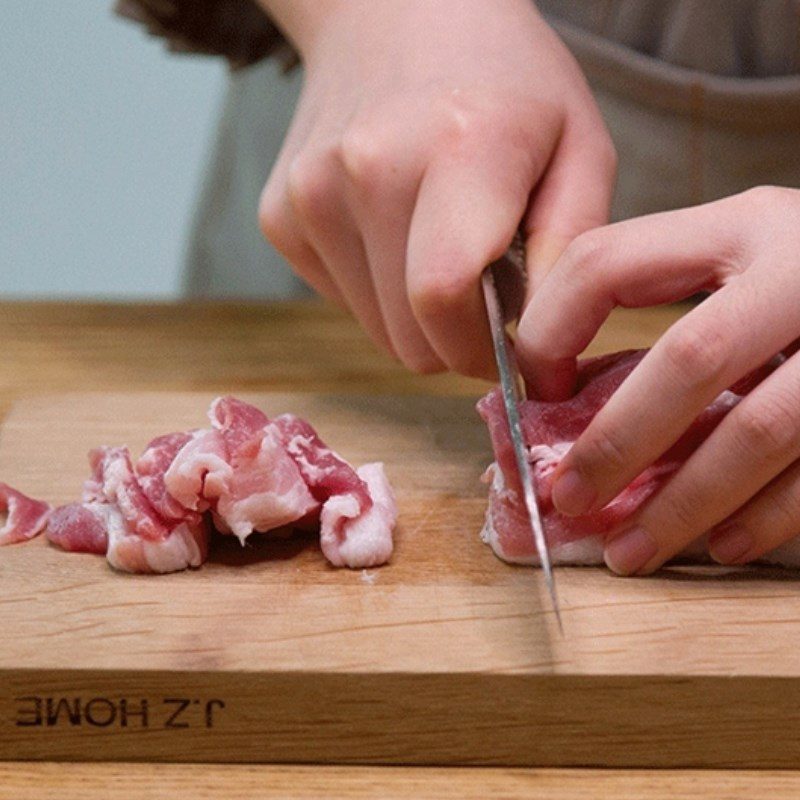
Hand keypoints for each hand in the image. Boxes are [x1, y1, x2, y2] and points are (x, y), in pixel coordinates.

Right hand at [257, 0, 615, 376]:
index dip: (480, 350)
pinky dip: (378, 288)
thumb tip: (538, 352)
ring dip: (416, 314)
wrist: (395, 16)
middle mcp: (366, 169)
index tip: (508, 349)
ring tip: (439, 245)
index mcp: (458, 147)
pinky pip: (344, 300)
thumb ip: (572, 254)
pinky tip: (395, 230)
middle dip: (454, 339)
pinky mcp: (279, 216)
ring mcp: (309, 194)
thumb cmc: (505, 85)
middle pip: (408, 339)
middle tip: (483, 288)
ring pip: (376, 331)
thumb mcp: (579, 150)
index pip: (444, 300)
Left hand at [517, 186, 799, 573]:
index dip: (550, 332)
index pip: (605, 263)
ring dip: (683, 505)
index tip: (539, 394)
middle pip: (688, 359)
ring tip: (628, 552)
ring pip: (759, 430)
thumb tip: (563, 400)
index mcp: (737, 225)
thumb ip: (661, 309)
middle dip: (616, 442)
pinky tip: (719, 545)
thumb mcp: (734, 263)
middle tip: (568, 500)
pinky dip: (765, 518)